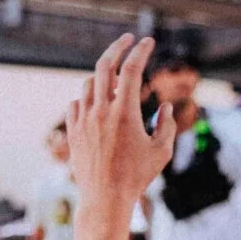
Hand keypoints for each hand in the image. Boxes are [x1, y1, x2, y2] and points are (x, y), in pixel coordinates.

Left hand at [64, 34, 175, 209]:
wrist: (104, 199)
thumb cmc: (136, 177)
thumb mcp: (162, 152)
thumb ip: (167, 125)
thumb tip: (164, 108)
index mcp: (124, 113)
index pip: (131, 69)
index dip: (140, 51)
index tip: (148, 41)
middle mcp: (100, 111)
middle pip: (104, 66)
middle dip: (117, 47)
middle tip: (127, 40)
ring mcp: (83, 120)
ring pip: (88, 84)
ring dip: (102, 76)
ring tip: (115, 79)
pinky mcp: (73, 132)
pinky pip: (76, 104)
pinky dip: (87, 97)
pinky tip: (96, 102)